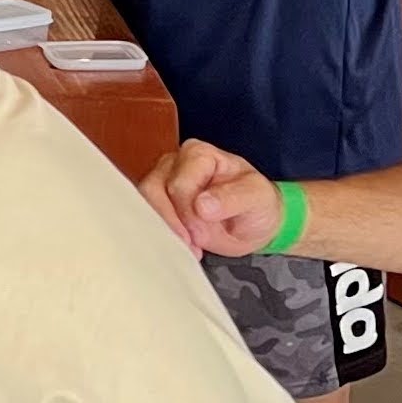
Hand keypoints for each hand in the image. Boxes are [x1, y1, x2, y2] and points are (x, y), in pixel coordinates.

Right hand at [140, 139, 279, 256]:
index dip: (188, 212)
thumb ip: (233, 198)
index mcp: (199, 155)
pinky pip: (144, 219)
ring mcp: (159, 183)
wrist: (253, 224)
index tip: (202, 234)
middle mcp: (173, 164)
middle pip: (153, 192)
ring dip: (165, 231)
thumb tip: (201, 205)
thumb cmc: (255, 204)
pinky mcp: (153, 204)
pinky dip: (161, 236)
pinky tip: (180, 247)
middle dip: (173, 223)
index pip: (179, 184)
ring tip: (190, 248)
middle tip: (195, 245)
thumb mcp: (257, 198)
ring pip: (144, 205)